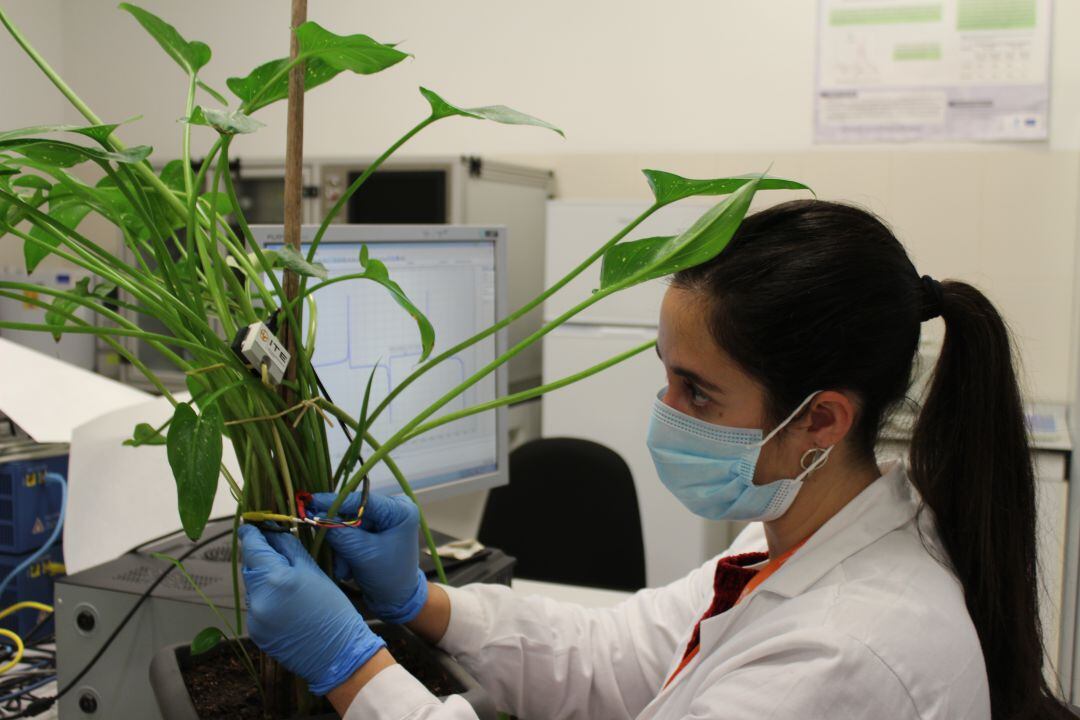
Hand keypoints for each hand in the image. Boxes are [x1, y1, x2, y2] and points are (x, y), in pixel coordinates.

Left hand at [238, 525, 385, 694]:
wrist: (338, 655)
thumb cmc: (332, 610)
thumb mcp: (314, 571)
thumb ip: (289, 549)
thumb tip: (272, 532)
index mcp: (275, 579)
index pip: (253, 548)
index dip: (251, 534)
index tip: (251, 525)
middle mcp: (258, 599)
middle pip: (250, 568)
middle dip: (261, 558)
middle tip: (278, 552)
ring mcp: (254, 619)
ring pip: (254, 588)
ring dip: (264, 580)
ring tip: (289, 584)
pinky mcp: (256, 633)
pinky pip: (257, 607)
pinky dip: (267, 600)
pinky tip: (287, 604)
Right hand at [308, 492, 427, 623]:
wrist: (396, 601)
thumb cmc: (388, 578)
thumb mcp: (362, 555)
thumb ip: (340, 533)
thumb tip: (315, 515)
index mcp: (399, 510)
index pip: (362, 500)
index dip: (335, 501)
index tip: (312, 502)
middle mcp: (392, 510)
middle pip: (352, 513)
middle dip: (339, 535)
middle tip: (331, 551)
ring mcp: (382, 521)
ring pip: (348, 526)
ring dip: (341, 548)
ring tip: (344, 568)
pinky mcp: (372, 532)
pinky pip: (350, 535)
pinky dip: (344, 552)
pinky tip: (347, 568)